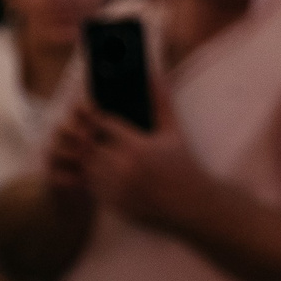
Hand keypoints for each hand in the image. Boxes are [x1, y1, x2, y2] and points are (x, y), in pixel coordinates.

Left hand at [56, 79, 212, 235]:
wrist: (192, 205)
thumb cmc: (184, 165)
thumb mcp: (174, 132)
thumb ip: (161, 102)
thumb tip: (154, 76)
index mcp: (137, 147)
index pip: (103, 124)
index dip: (97, 117)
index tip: (98, 115)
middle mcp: (124, 168)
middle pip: (90, 145)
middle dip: (90, 138)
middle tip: (92, 132)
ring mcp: (118, 188)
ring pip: (88, 167)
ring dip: (89, 158)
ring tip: (98, 151)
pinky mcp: (116, 204)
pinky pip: (93, 187)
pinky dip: (93, 178)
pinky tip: (104, 171)